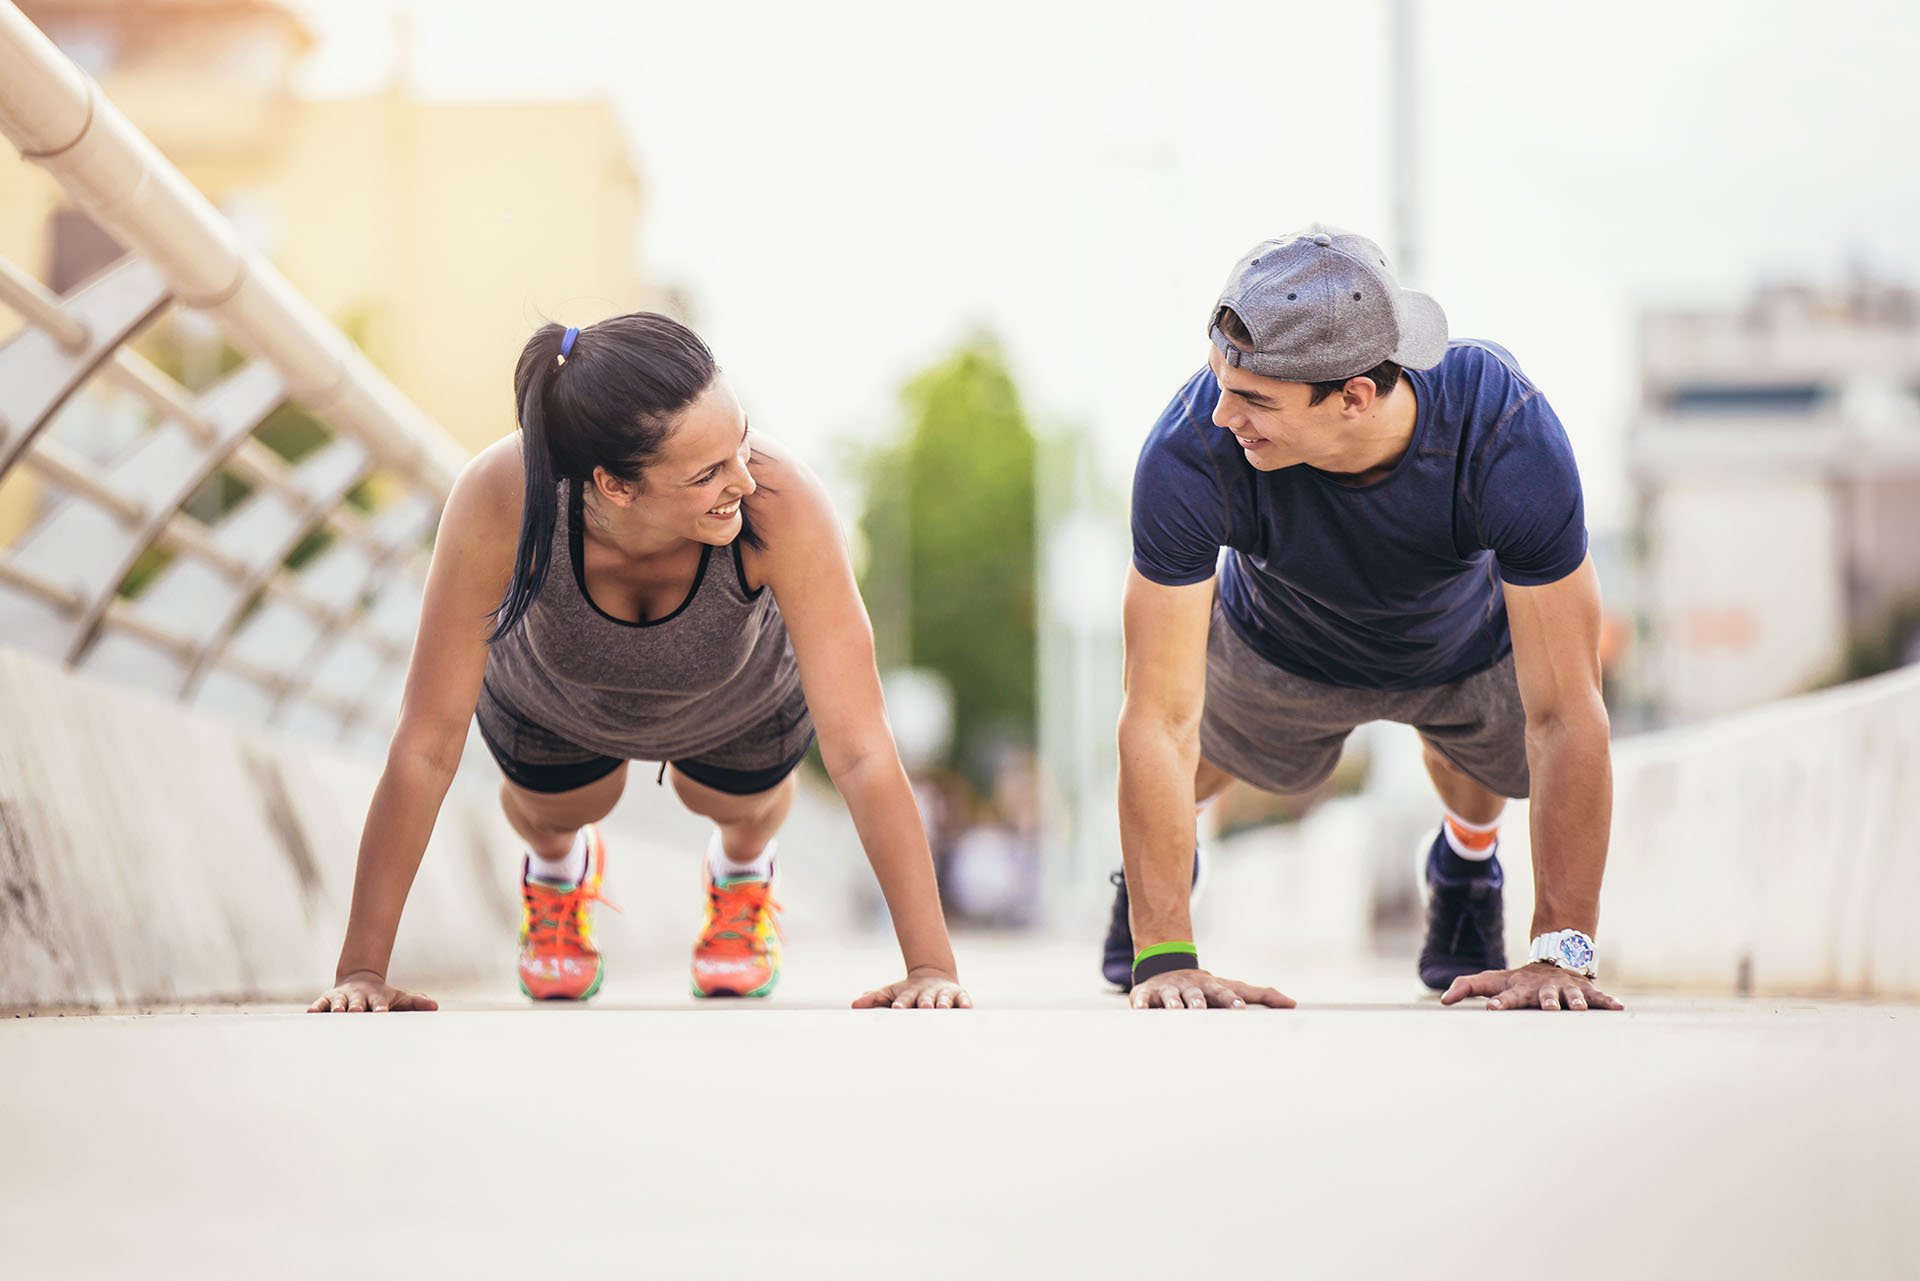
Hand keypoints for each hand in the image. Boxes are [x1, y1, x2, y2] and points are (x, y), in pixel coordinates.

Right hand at [308, 971, 438, 1013]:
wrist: (360, 981)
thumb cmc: (383, 997)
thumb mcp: (400, 998)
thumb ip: (416, 1003)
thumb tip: (435, 1006)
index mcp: (375, 997)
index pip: (379, 1002)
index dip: (380, 1007)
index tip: (382, 1012)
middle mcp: (357, 997)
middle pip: (357, 1002)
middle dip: (357, 1007)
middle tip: (357, 1013)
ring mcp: (341, 998)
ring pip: (337, 1003)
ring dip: (336, 1008)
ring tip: (335, 1014)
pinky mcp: (326, 1000)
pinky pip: (319, 1004)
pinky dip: (316, 1008)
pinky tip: (311, 1013)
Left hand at [852, 967, 971, 1009]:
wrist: (933, 976)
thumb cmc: (908, 992)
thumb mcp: (891, 992)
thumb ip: (874, 998)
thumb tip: (854, 1004)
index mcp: (910, 994)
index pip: (904, 998)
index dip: (902, 1003)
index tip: (897, 1008)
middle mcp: (927, 993)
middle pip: (925, 998)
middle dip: (924, 1002)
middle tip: (923, 1007)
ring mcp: (943, 994)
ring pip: (944, 998)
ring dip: (944, 1003)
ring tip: (943, 1008)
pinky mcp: (959, 996)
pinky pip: (963, 999)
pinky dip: (965, 1003)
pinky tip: (966, 1008)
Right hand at [1129, 968, 1294, 1009]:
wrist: (1167, 969)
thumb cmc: (1206, 988)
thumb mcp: (1232, 988)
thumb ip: (1261, 995)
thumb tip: (1292, 1003)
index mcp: (1211, 987)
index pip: (1223, 993)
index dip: (1230, 1000)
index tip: (1238, 1009)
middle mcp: (1190, 987)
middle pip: (1195, 994)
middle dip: (1198, 1001)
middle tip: (1200, 1010)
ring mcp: (1167, 990)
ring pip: (1170, 997)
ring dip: (1172, 1003)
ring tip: (1173, 1010)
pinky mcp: (1146, 994)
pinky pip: (1141, 1000)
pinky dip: (1140, 1005)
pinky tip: (1140, 1012)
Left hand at [1440, 962, 1623, 1010]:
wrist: (1551, 961)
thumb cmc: (1516, 980)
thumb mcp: (1491, 981)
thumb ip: (1466, 987)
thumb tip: (1443, 1000)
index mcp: (1520, 990)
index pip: (1507, 997)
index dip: (1499, 1002)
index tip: (1492, 1008)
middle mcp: (1544, 990)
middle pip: (1544, 997)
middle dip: (1546, 1002)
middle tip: (1548, 1009)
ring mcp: (1566, 990)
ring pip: (1572, 997)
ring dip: (1576, 1002)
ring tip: (1580, 1009)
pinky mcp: (1585, 991)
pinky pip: (1599, 997)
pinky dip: (1608, 1001)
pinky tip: (1619, 1008)